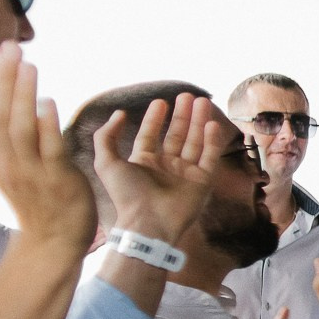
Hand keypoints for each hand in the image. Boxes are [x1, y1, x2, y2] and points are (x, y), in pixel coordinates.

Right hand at [0, 43, 94, 253]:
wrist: (53, 243)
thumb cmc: (40, 201)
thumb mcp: (16, 168)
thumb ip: (14, 139)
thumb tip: (17, 103)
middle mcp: (8, 163)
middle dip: (1, 79)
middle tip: (9, 48)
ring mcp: (31, 171)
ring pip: (18, 128)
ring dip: (22, 94)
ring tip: (29, 66)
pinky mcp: (57, 179)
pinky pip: (48, 149)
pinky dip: (46, 124)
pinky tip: (48, 102)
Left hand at [91, 93, 223, 243]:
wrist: (148, 222)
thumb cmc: (126, 194)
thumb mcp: (106, 163)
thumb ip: (106, 137)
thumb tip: (119, 114)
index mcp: (144, 163)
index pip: (151, 135)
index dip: (155, 118)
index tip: (160, 102)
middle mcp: (166, 166)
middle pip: (177, 136)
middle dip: (182, 116)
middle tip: (188, 96)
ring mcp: (186, 173)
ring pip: (195, 142)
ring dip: (198, 122)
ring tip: (202, 102)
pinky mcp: (202, 181)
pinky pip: (209, 157)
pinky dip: (212, 141)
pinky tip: (212, 124)